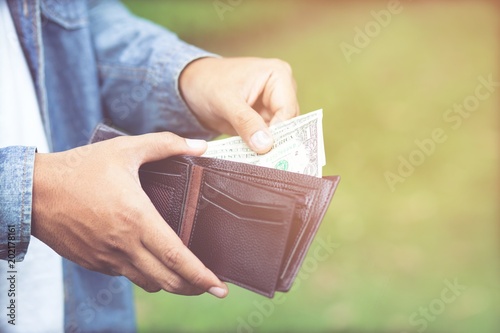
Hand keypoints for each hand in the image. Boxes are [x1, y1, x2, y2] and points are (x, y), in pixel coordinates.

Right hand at [31, 133, 227, 297]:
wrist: (34, 191)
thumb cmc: (81, 169)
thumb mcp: (126, 149)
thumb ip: (167, 145)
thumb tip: (201, 146)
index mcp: (137, 219)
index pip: (177, 257)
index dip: (201, 275)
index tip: (219, 286)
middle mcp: (124, 245)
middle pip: (168, 280)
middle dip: (193, 287)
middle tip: (208, 285)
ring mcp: (107, 258)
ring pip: (148, 283)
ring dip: (169, 282)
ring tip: (182, 274)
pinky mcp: (94, 263)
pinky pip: (126, 275)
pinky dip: (144, 274)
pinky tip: (148, 261)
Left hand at [179, 57, 299, 153]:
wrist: (193, 86)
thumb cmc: (208, 83)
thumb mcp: (225, 101)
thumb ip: (245, 122)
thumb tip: (265, 145)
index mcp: (278, 75)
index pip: (288, 110)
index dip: (281, 132)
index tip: (270, 152)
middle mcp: (282, 89)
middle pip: (288, 123)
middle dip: (276, 142)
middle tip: (268, 162)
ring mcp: (274, 105)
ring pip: (280, 133)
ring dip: (269, 148)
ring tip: (261, 162)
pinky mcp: (264, 119)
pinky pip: (268, 138)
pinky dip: (261, 148)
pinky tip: (255, 159)